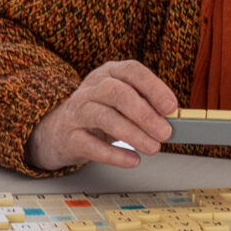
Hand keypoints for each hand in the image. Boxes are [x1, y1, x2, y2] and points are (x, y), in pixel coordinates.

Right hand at [25, 60, 179, 171]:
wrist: (59, 131)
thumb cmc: (99, 113)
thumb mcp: (121, 102)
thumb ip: (145, 106)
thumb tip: (172, 121)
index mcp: (109, 73)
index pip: (132, 71)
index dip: (153, 88)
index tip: (171, 107)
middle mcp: (91, 88)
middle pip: (117, 93)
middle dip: (145, 114)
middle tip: (164, 132)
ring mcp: (77, 111)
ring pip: (105, 117)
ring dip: (133, 134)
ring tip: (153, 147)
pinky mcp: (69, 136)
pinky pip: (91, 145)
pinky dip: (115, 154)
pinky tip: (132, 160)